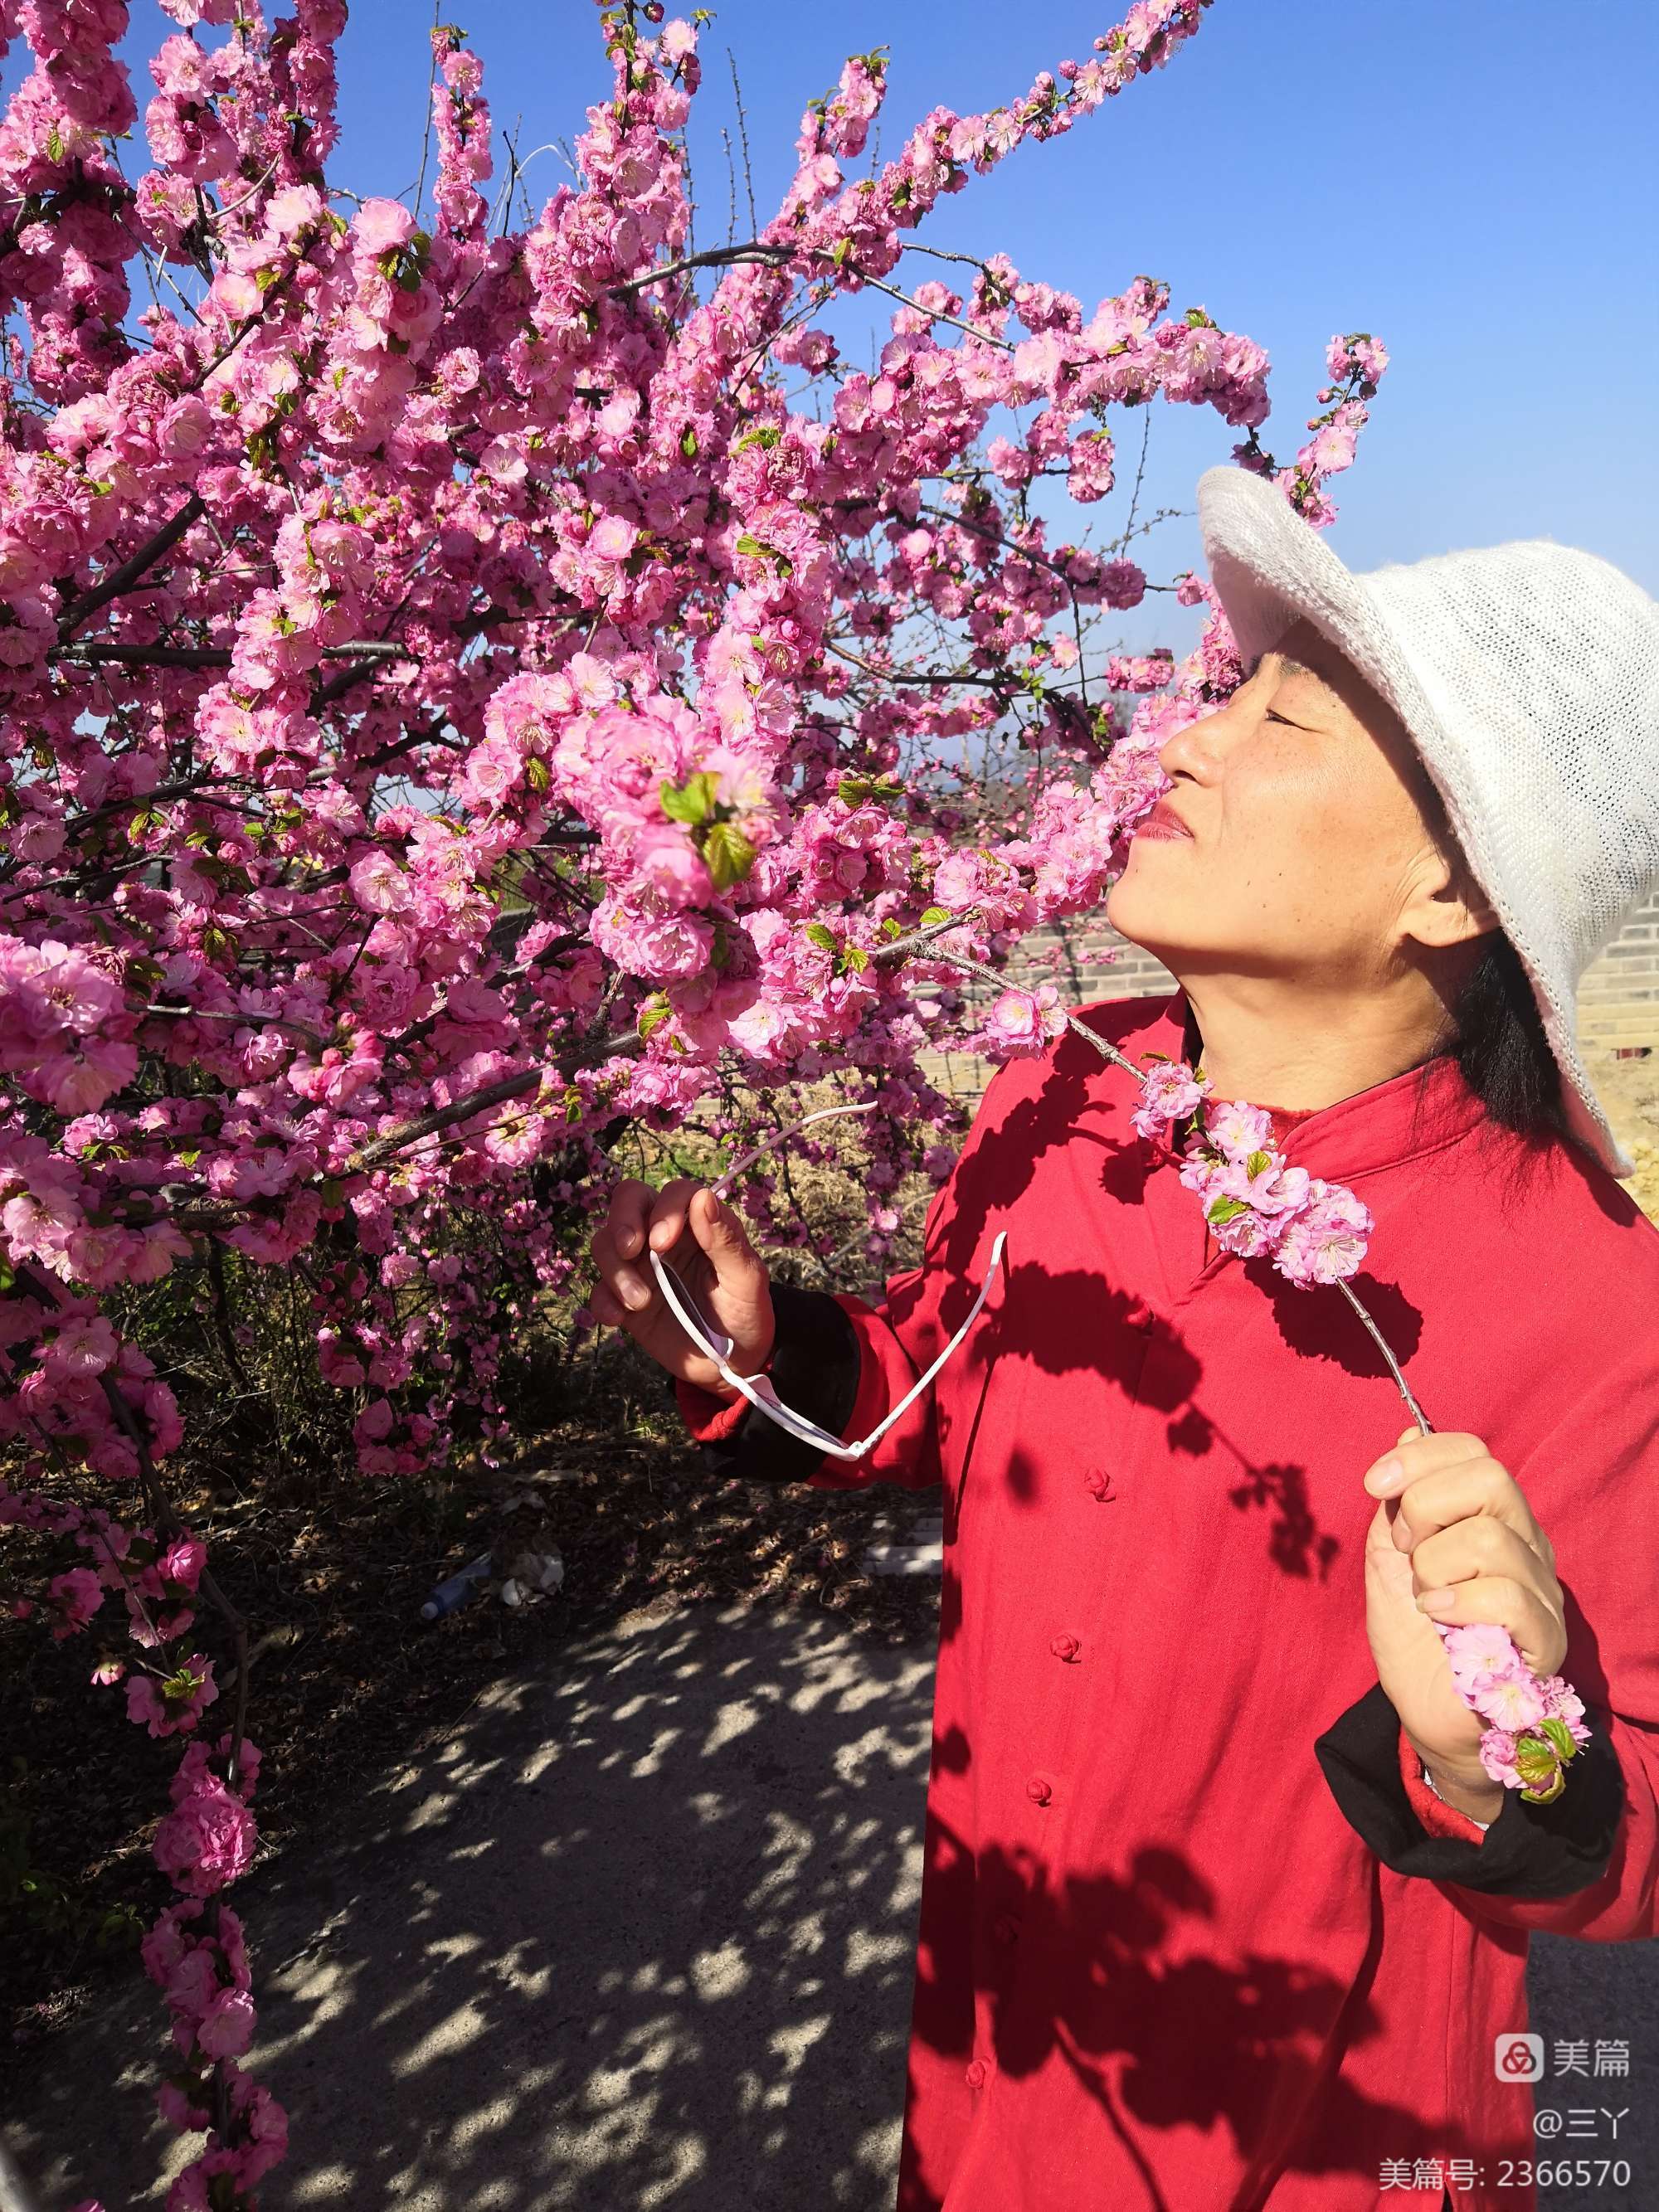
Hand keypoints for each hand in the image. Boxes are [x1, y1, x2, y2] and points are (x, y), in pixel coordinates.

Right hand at [588, 1177, 774, 1396]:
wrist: (730, 1364)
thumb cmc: (745, 1313)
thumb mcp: (746, 1280)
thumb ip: (727, 1240)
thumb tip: (704, 1197)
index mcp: (698, 1225)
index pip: (674, 1193)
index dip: (664, 1210)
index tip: (662, 1243)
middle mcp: (664, 1238)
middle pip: (629, 1201)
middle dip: (622, 1221)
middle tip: (630, 1250)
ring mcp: (641, 1267)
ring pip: (606, 1243)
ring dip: (616, 1270)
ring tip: (640, 1303)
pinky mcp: (624, 1299)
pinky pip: (599, 1289)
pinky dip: (602, 1301)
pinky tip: (619, 1319)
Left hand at [1361, 1426, 1567, 1816]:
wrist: (1430, 1716)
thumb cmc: (1415, 1640)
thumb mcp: (1388, 1563)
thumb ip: (1397, 1506)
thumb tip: (1406, 1435)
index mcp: (1489, 1519)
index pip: (1473, 1453)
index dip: (1418, 1457)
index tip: (1373, 1483)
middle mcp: (1524, 1544)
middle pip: (1490, 1478)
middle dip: (1425, 1507)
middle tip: (1408, 1552)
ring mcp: (1540, 1590)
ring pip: (1490, 1538)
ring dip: (1434, 1567)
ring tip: (1427, 1599)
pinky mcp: (1544, 1639)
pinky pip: (1508, 1595)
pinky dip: (1459, 1601)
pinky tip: (1440, 1618)